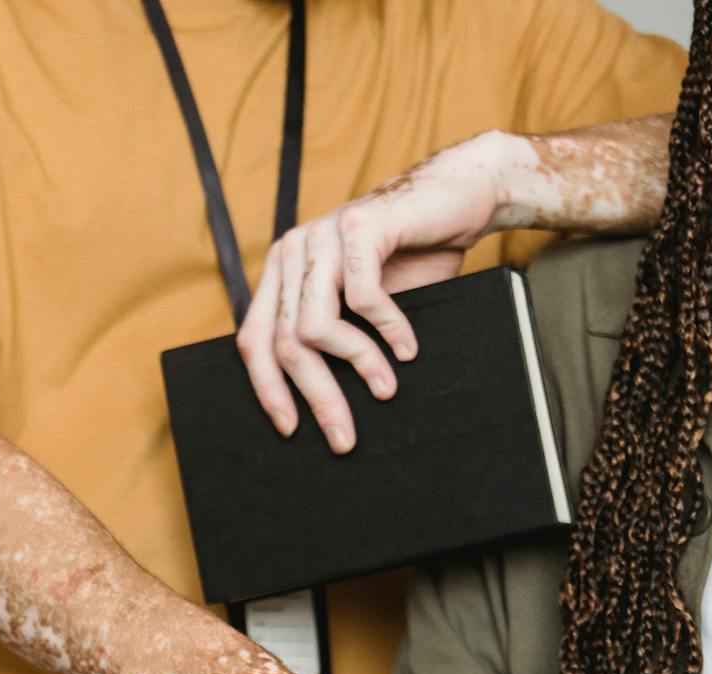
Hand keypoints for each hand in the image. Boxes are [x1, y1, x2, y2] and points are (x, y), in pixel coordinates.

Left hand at [235, 130, 519, 453]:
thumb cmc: (411, 259)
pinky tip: (407, 349)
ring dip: (356, 366)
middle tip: (344, 437)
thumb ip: (332, 337)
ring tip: (386, 389)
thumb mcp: (360, 305)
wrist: (458, 198)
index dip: (267, 389)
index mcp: (282, 274)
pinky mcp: (358, 227)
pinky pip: (362, 300)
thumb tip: (320, 407)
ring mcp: (321, 236)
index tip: (290, 430)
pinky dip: (388, 331)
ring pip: (315, 328)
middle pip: (285, 343)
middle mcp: (292, 252)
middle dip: (317, 397)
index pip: (254, 340)